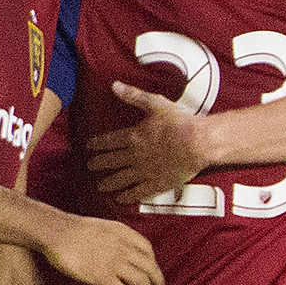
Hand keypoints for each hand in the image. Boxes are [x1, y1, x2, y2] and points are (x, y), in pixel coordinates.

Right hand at [42, 214, 162, 284]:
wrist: (56, 232)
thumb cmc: (72, 230)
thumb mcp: (102, 227)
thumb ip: (115, 238)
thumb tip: (120, 250)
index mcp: (123, 233)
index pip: (148, 249)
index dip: (153, 262)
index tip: (151, 270)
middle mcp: (123, 248)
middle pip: (150, 267)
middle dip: (158, 281)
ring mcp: (114, 263)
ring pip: (141, 282)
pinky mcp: (103, 277)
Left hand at [87, 82, 209, 199]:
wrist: (197, 142)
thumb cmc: (179, 122)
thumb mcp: (156, 103)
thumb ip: (134, 96)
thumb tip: (115, 86)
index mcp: (134, 136)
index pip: (109, 141)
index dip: (97, 144)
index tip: (88, 147)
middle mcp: (135, 155)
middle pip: (112, 161)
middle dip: (99, 163)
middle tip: (89, 166)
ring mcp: (145, 171)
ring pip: (121, 178)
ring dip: (109, 182)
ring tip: (100, 186)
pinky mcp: (158, 183)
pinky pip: (139, 192)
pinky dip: (129, 196)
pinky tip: (121, 199)